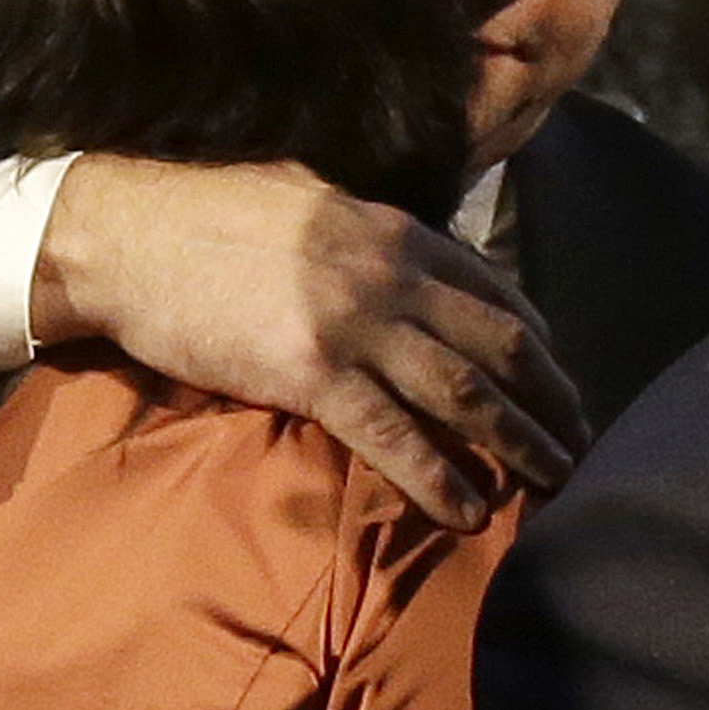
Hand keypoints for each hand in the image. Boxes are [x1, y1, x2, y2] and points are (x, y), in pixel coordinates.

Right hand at [31, 157, 588, 528]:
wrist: (124, 234)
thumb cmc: (204, 214)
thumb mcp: (308, 198)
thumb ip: (365, 232)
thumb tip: (402, 253)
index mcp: (392, 230)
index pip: (493, 289)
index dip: (538, 341)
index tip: (560, 380)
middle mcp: (389, 274)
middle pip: (499, 344)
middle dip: (551, 398)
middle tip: (584, 442)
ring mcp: (353, 324)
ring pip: (464, 393)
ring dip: (520, 442)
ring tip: (557, 482)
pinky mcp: (310, 374)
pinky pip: (393, 436)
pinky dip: (439, 478)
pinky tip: (470, 511)